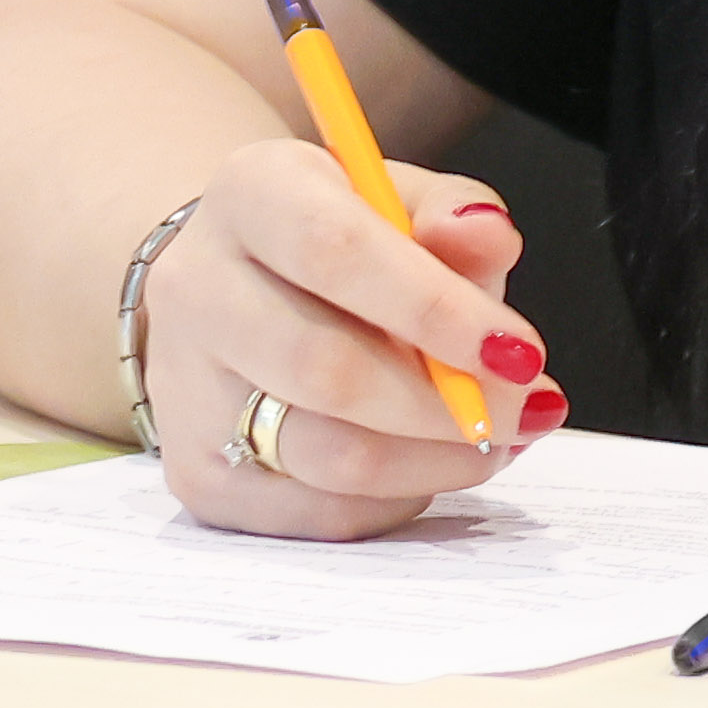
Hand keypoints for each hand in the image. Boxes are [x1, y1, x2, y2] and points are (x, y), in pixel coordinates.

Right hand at [138, 133, 558, 539]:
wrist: (237, 291)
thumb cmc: (341, 247)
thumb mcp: (398, 203)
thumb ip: (453, 216)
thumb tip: (487, 235)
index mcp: (250, 193)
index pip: (334, 252)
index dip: (434, 308)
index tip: (519, 351)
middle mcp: (196, 287)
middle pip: (324, 367)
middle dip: (444, 404)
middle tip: (522, 409)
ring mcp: (185, 389)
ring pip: (325, 454)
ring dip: (434, 460)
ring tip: (490, 439)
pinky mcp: (195, 474)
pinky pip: (319, 513)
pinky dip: (397, 498)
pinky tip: (426, 462)